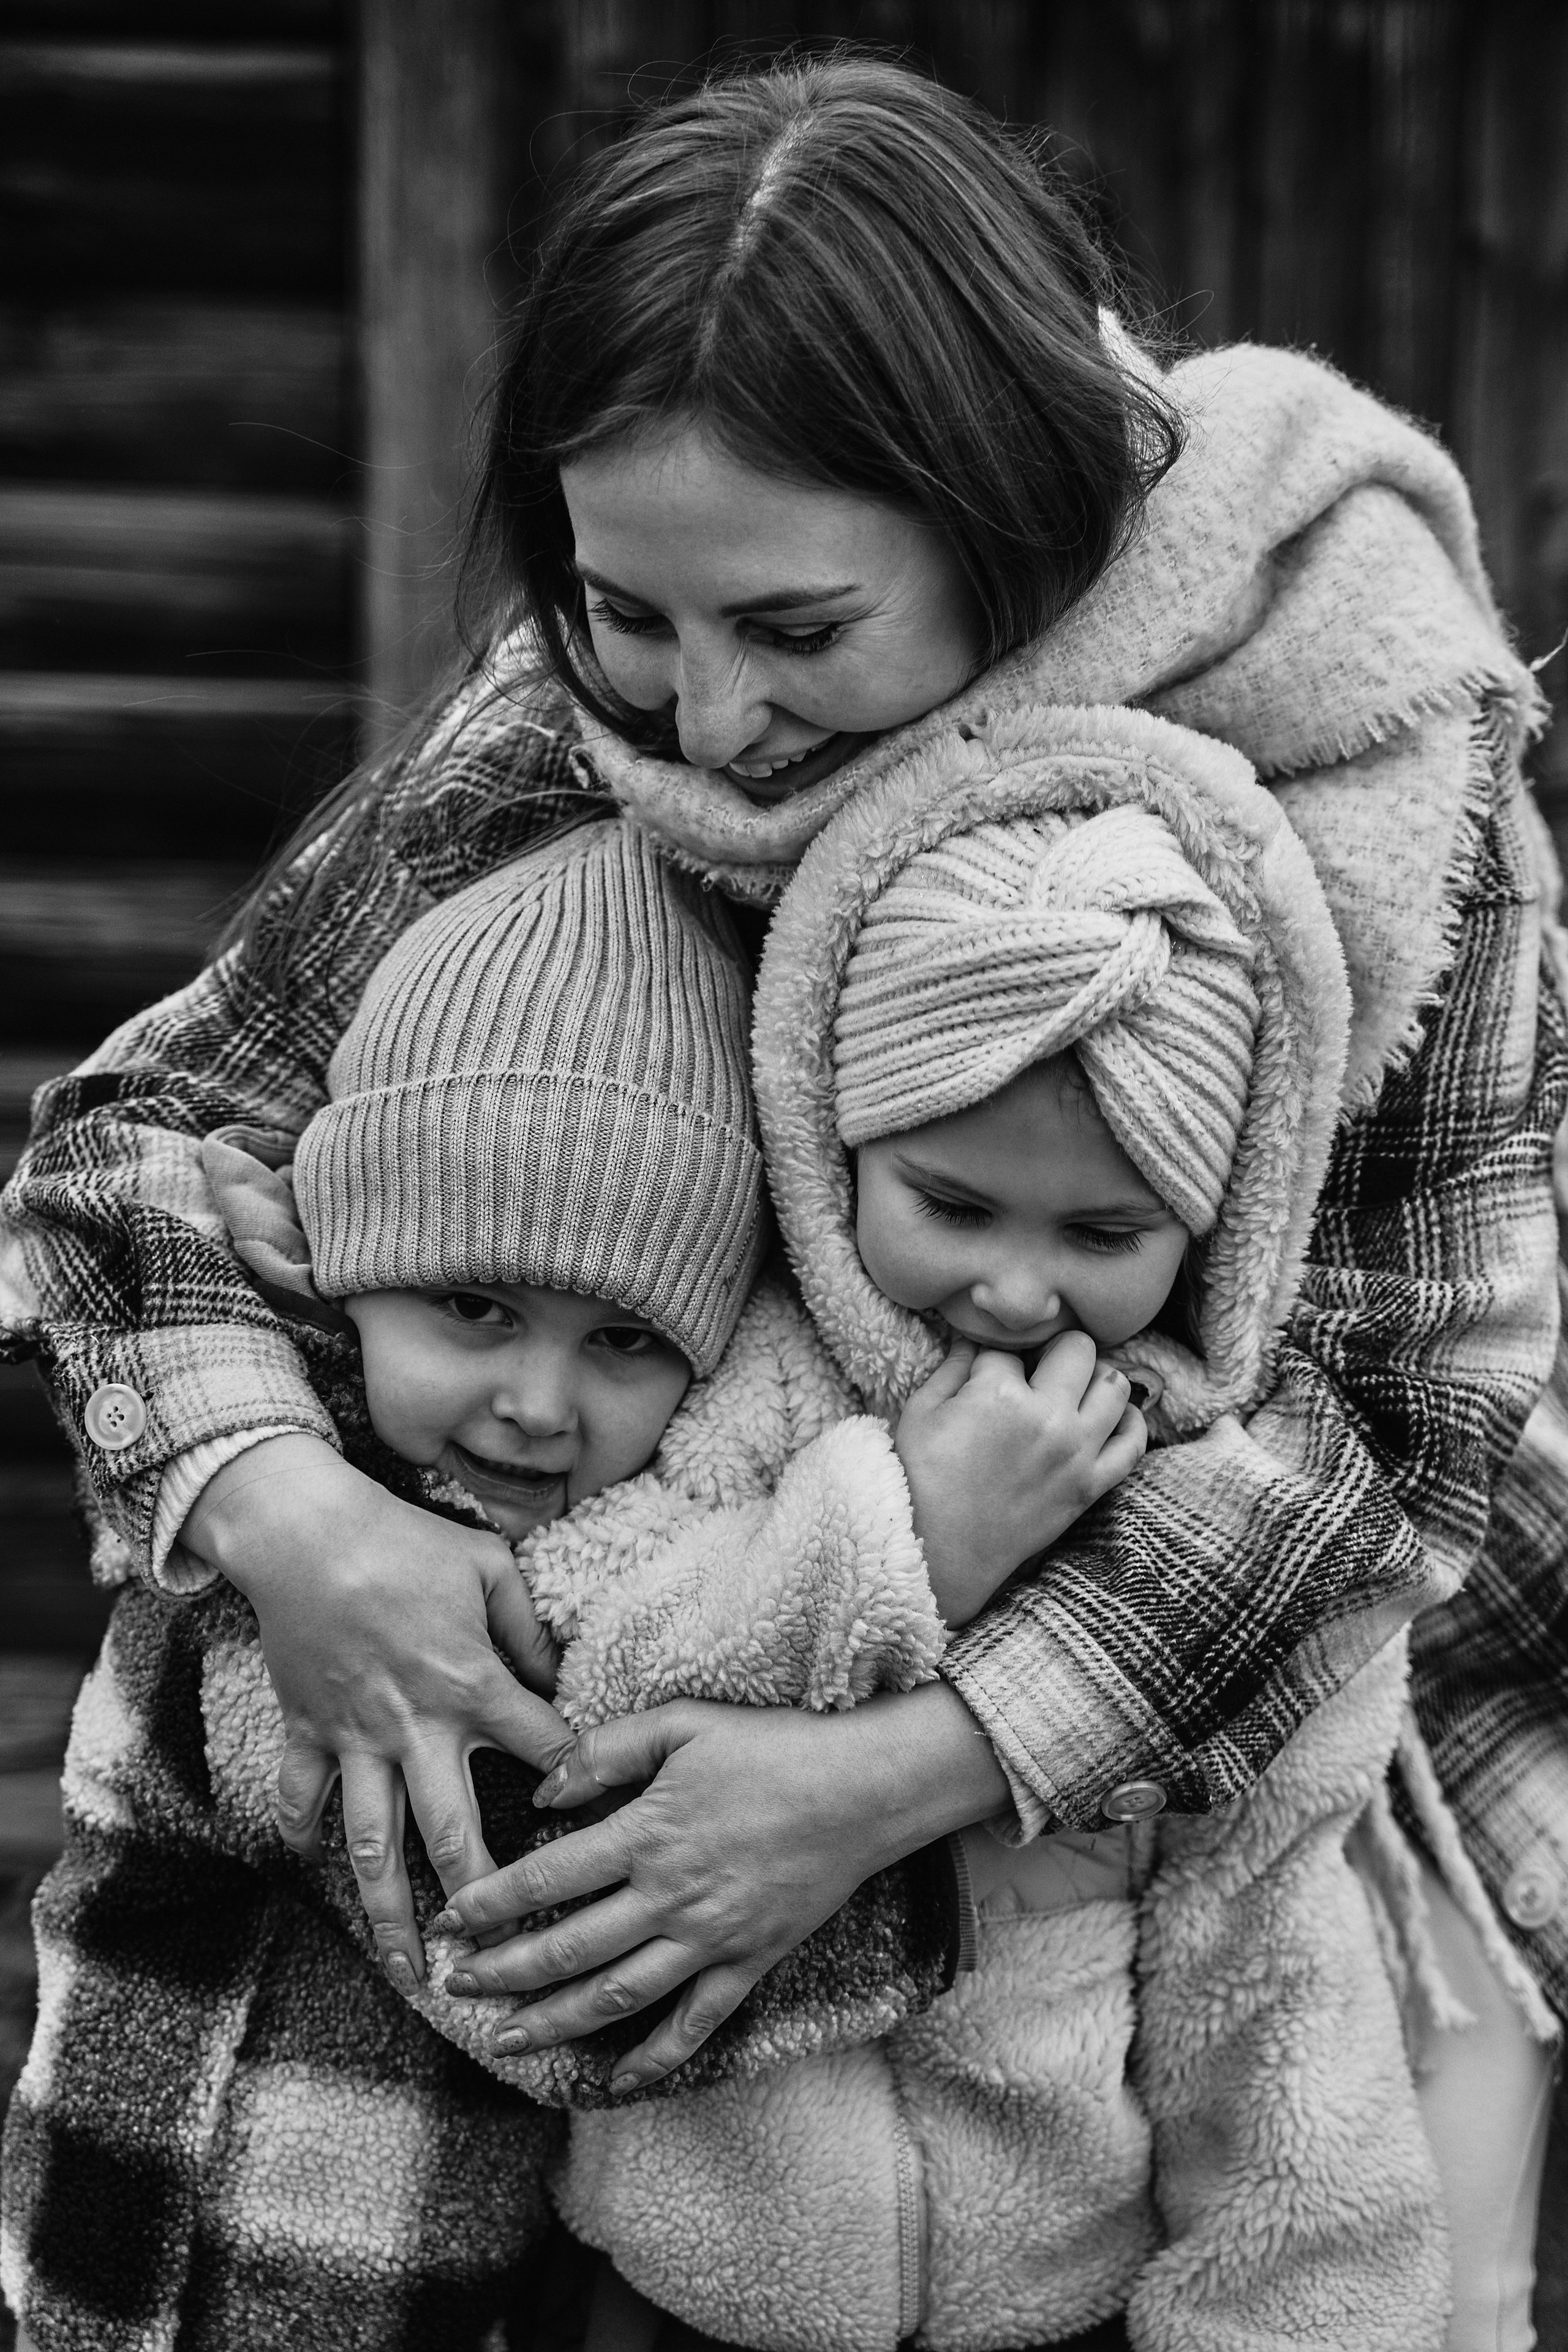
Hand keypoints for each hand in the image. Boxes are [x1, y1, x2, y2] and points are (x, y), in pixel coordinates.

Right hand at [183, 1434, 574, 1986]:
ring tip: (409, 1973)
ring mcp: (355, 1737)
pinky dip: (300, 1834)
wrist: (307, 1532)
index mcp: (473, 1685)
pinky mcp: (306, 1729)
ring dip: (389, 1914)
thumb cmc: (407, 1542)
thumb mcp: (490, 1567)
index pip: (544, 1751)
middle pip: (452, 1834)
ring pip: (372, 1844)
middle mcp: (416, 1727)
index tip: (603, 1837)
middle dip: (480, 1904)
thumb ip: (531, 1628)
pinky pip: (300, 1797)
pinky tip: (311, 1869)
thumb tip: (563, 1674)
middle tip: (501, 1963)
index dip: (578, 1788)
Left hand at [432, 1681, 1010, 2090]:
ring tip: (502, 2038)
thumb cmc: (772, 1747)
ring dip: (551, 2023)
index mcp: (647, 1834)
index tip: (445, 1921)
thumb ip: (605, 1750)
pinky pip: (692, 2027)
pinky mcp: (747, 1964)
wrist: (864, 1789)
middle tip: (451, 1986)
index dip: (487, 1904)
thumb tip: (543, 1787)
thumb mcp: (683, 1724)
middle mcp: (669, 1897)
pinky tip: (614, 2082)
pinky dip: (652, 2061)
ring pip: (614, 1998)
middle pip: (566, 1949)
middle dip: (500, 1973)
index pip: (545, 1879)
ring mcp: (709, 1939)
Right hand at [895, 1333, 1148, 1623]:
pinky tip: (1111, 1416)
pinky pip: (1133, 1444)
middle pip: (1077, 1349)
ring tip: (1071, 1390)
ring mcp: (1075, 1453)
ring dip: (1095, 1378)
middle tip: (1035, 1369)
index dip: (993, 1357)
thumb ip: (951, 1368)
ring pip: (1115, 1385)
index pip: (1009, 1348)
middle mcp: (1046, 1417)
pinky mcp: (1089, 1487)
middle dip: (1054, 1350)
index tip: (983, 1374)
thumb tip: (972, 1341)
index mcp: (998, 1394)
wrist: (937, 1553)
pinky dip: (1130, 1423)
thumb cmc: (919, 1481)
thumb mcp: (919, 1412)